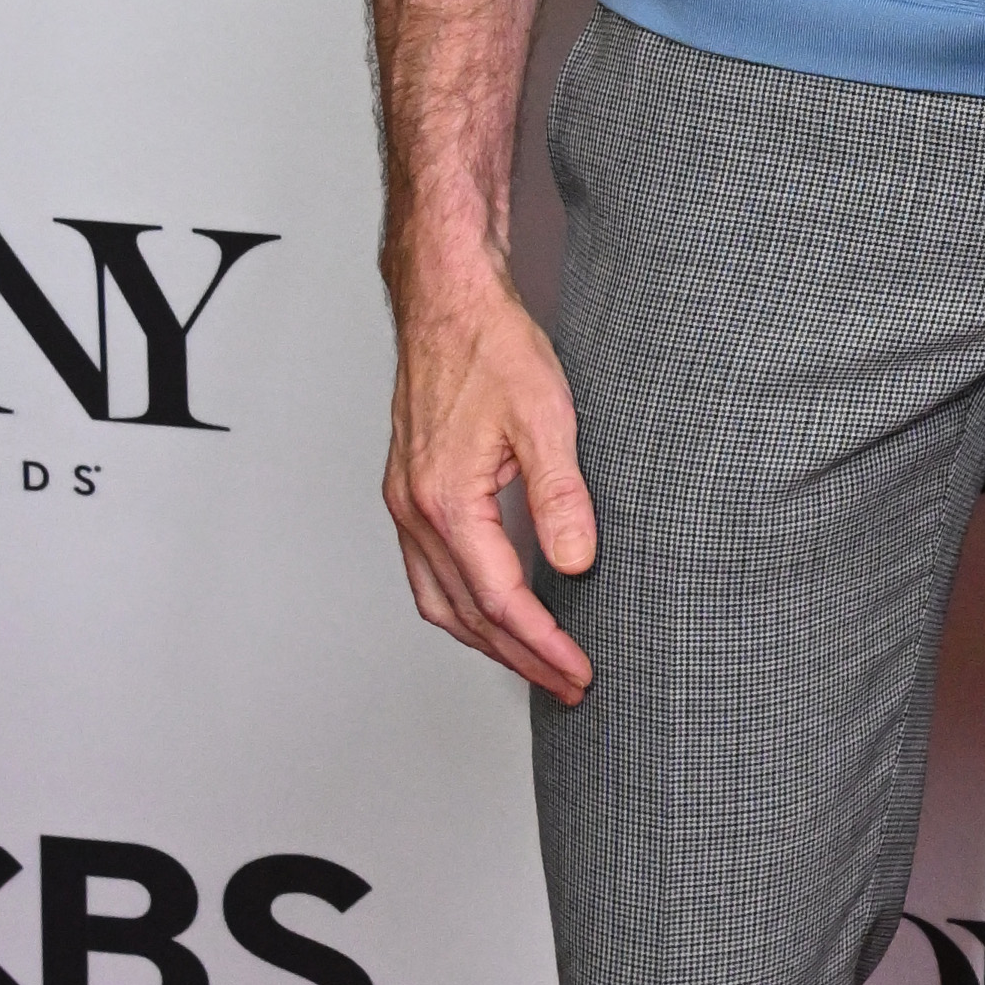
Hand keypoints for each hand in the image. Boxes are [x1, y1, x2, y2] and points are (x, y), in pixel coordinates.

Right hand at [384, 265, 598, 700]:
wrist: (448, 301)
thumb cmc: (493, 346)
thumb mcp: (547, 418)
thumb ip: (561, 495)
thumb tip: (576, 562)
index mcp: (446, 500)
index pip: (499, 599)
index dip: (542, 643)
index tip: (579, 671)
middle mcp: (414, 509)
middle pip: (464, 615)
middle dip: (518, 657)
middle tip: (567, 684)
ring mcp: (405, 502)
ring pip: (437, 600)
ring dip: (486, 640)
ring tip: (535, 663)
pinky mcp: (409, 490)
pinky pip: (428, 571)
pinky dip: (462, 605)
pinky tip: (494, 609)